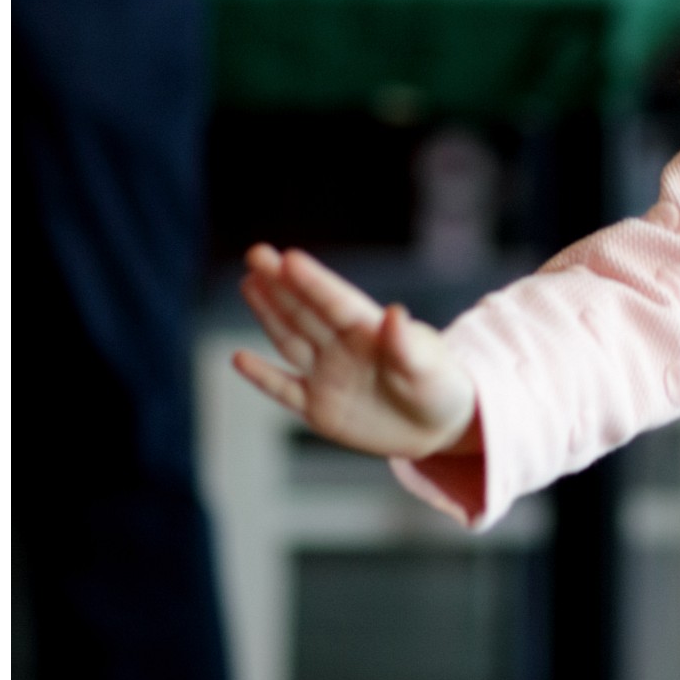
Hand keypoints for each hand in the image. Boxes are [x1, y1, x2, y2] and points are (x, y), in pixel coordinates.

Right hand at [234, 245, 479, 459]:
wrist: (439, 425)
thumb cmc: (441, 387)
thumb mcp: (430, 370)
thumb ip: (408, 346)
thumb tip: (394, 313)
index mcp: (371, 332)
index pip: (336, 303)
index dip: (313, 282)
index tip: (288, 257)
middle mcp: (343, 348)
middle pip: (305, 312)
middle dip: (280, 284)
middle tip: (257, 254)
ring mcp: (328, 376)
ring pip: (291, 340)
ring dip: (269, 314)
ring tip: (250, 282)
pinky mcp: (320, 408)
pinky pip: (285, 390)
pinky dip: (263, 376)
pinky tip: (239, 358)